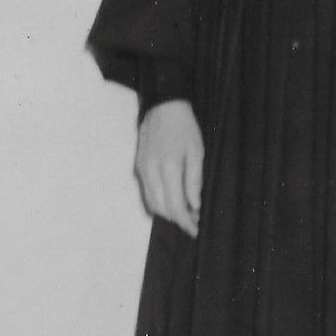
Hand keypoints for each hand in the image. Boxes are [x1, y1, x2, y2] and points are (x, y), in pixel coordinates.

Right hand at [135, 100, 203, 237]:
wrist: (163, 105)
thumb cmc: (184, 127)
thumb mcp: (197, 151)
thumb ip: (194, 180)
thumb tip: (194, 206)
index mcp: (168, 168)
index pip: (175, 206)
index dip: (185, 222)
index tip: (196, 230)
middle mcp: (151, 171)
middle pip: (161, 209)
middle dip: (177, 220)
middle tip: (193, 222)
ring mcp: (142, 169)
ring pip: (151, 203)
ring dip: (167, 212)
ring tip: (184, 212)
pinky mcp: (139, 166)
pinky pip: (147, 191)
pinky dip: (159, 201)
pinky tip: (172, 198)